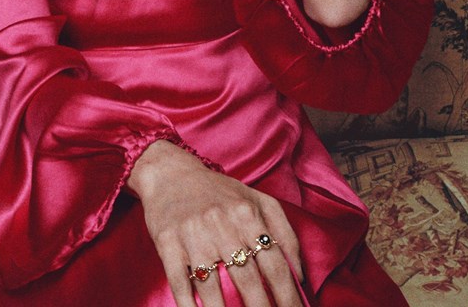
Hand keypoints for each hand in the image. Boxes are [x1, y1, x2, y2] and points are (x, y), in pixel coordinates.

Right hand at [127, 140, 304, 306]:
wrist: (171, 173)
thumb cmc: (219, 192)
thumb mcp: (257, 200)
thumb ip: (285, 232)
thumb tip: (300, 276)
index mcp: (247, 213)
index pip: (275, 264)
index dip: (288, 296)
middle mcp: (221, 224)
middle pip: (247, 280)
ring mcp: (192, 235)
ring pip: (212, 288)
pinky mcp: (167, 243)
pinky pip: (180, 283)